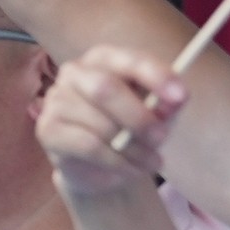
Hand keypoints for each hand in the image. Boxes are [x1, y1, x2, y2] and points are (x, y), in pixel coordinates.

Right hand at [35, 47, 185, 206]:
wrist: (102, 165)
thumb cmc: (131, 129)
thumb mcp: (157, 115)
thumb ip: (166, 105)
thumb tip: (174, 101)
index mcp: (104, 59)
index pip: (129, 60)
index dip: (156, 76)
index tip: (181, 97)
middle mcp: (75, 72)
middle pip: (105, 89)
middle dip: (139, 117)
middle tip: (161, 138)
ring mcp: (56, 100)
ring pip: (99, 124)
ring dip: (132, 149)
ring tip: (150, 163)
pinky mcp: (47, 129)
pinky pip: (88, 146)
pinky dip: (115, 162)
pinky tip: (127, 170)